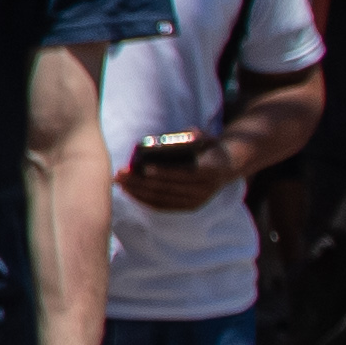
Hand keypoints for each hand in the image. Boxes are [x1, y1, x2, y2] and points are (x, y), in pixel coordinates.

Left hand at [116, 138, 241, 213]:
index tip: (144, 167)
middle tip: (121, 173)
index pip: (185, 174)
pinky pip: (163, 206)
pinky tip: (129, 190)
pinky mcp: (189, 207)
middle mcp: (205, 189)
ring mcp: (197, 201)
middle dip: (142, 182)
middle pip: (169, 188)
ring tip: (119, 181)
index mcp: (211, 170)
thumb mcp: (203, 136)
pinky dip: (144, 199)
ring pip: (163, 199)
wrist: (226, 166)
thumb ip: (189, 136)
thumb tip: (163, 141)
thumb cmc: (206, 146)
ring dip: (138, 191)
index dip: (165, 172)